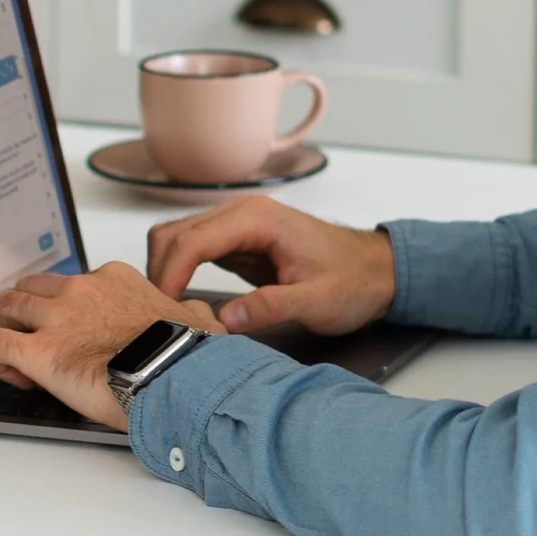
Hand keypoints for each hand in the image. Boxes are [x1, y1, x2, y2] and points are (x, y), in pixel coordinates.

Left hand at [0, 262, 218, 431]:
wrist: (176, 379)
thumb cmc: (185, 356)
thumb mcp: (196, 319)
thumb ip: (190, 311)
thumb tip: (197, 314)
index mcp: (113, 280)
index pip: (73, 283)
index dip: (68, 309)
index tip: (79, 334)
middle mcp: (79, 292)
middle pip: (32, 287)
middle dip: (27, 311)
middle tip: (38, 339)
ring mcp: (56, 320)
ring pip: (7, 306)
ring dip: (7, 327)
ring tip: (18, 356)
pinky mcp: (38, 352)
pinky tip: (7, 370)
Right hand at [146, 196, 395, 335]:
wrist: (376, 271)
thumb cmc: (354, 280)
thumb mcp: (317, 300)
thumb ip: (271, 307)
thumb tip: (224, 320)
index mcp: (258, 219)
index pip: (192, 241)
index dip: (170, 275)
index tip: (165, 310)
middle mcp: (241, 214)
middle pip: (173, 235)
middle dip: (159, 273)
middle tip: (161, 316)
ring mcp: (236, 228)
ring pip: (176, 240)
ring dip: (165, 272)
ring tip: (169, 312)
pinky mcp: (236, 244)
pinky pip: (192, 253)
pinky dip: (178, 274)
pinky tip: (183, 303)